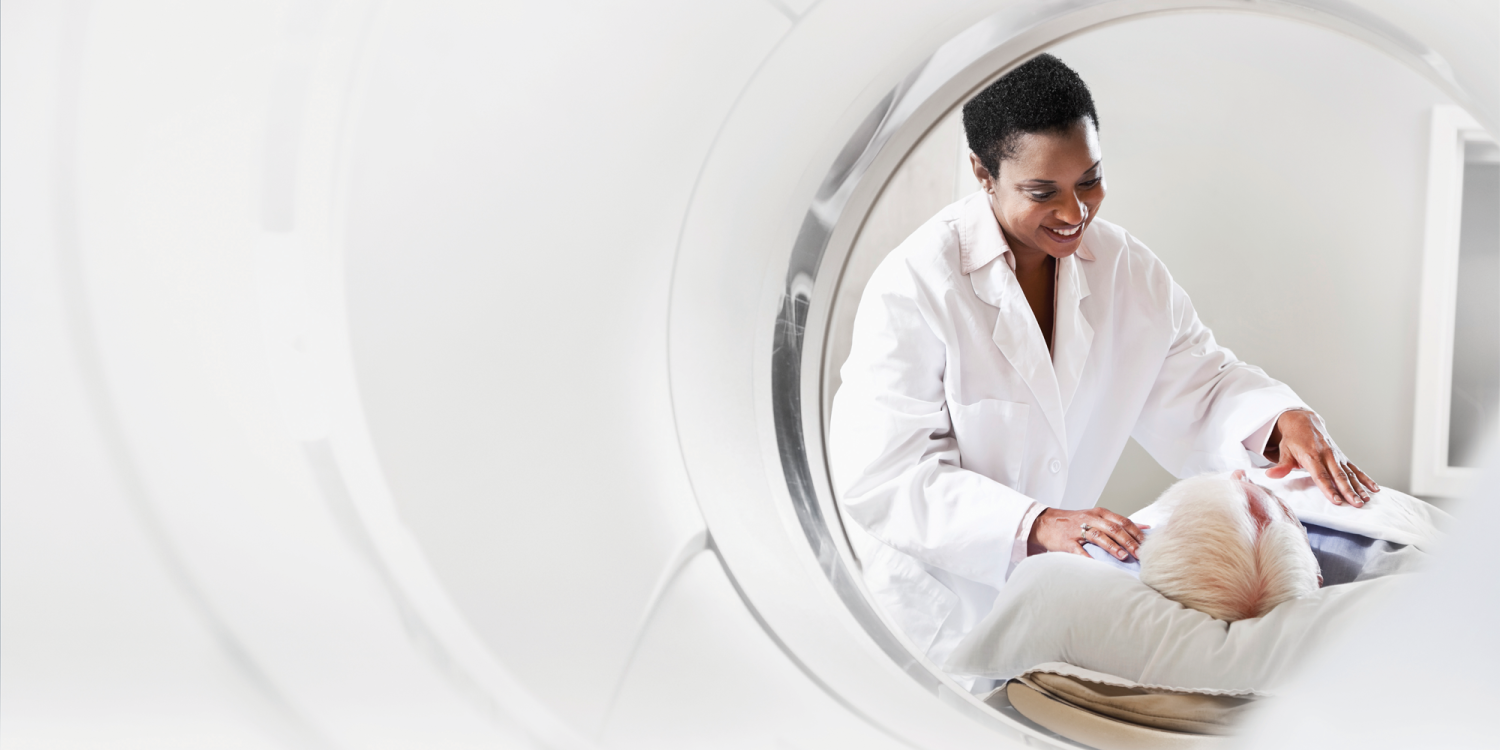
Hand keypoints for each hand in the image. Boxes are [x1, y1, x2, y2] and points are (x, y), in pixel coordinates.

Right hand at [1028, 507, 1148, 560]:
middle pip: (1113, 528)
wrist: (1045, 523)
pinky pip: (1078, 550)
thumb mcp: (1097, 517)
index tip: (1148, 544)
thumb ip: (1119, 523)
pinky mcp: (1066, 541)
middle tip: (1140, 554)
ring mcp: (1077, 530)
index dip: (1136, 533)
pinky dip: (1088, 558)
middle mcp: (1090, 519)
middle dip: (1129, 541)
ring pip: (1098, 536)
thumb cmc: (1074, 522)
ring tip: (1123, 556)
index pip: (1123, 521)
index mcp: (1100, 513)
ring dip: (1112, 546)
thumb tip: (1144, 528)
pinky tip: (1097, 565)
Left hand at [1263, 409, 1378, 506]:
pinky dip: (1365, 478)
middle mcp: (1327, 455)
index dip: (1329, 489)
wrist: (1303, 422)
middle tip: (1356, 504)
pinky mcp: (1342, 457)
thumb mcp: (1284, 450)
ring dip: (1359, 487)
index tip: (1336, 501)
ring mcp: (1336, 456)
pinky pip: (1355, 468)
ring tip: (1366, 499)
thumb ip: (1281, 465)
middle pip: (1339, 476)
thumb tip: (1271, 475)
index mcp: (1312, 456)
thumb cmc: (1293, 440)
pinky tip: (1374, 488)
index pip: (1321, 475)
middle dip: (1348, 491)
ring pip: (1350, 473)